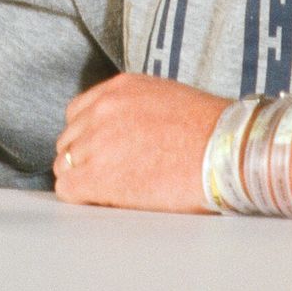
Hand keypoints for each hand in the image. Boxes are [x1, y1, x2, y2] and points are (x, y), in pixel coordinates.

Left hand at [52, 73, 226, 211]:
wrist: (226, 153)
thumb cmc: (211, 132)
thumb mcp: (166, 99)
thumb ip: (135, 109)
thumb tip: (127, 130)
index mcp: (118, 89)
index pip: (78, 113)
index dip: (90, 136)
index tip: (104, 151)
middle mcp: (101, 110)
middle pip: (70, 141)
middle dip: (86, 158)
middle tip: (112, 175)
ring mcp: (96, 142)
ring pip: (65, 165)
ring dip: (85, 178)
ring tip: (114, 190)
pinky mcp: (97, 176)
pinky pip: (68, 189)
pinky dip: (82, 197)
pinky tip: (105, 200)